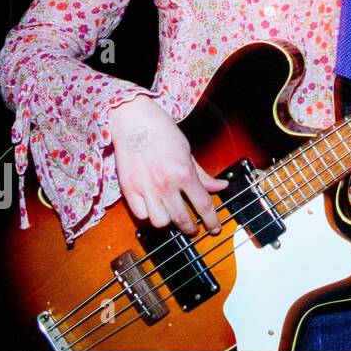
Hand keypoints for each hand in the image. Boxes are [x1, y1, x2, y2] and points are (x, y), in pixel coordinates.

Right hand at [109, 95, 227, 235]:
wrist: (134, 121)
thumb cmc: (162, 133)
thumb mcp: (188, 152)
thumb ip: (203, 174)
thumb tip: (221, 186)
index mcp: (184, 173)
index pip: (203, 205)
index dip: (211, 220)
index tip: (214, 227)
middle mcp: (165, 184)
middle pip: (182, 219)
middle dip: (191, 228)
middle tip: (194, 229)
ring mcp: (145, 188)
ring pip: (160, 222)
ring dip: (168, 222)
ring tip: (173, 216)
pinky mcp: (129, 189)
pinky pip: (141, 215)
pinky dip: (149, 215)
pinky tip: (154, 208)